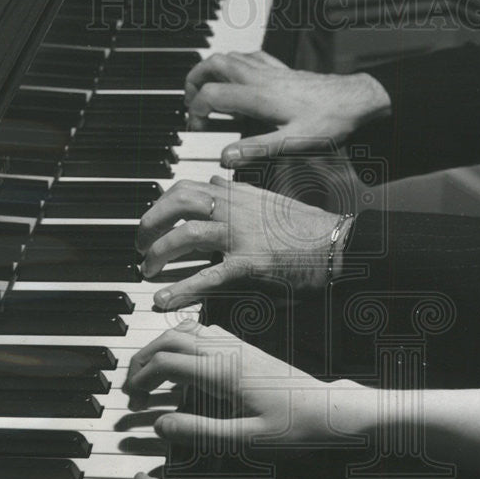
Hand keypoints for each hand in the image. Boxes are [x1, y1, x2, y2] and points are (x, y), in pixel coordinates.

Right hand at [124, 317, 366, 447]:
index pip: (167, 363)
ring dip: (160, 347)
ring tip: (148, 372)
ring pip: (185, 331)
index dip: (142, 378)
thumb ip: (200, 432)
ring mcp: (237, 345)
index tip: (131, 398)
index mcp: (223, 372)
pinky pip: (204, 332)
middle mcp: (227, 351)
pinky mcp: (245, 347)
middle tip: (130, 384)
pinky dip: (181, 340)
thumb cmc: (292, 428)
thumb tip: (160, 425)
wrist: (328, 411)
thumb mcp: (245, 440)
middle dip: (143, 358)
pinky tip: (179, 359)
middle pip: (170, 339)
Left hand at [138, 174, 352, 308]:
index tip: (153, 218)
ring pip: (186, 236)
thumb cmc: (310, 227)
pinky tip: (164, 300)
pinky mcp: (250, 265)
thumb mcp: (271, 199)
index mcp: (239, 194)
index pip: (188, 187)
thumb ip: (240, 190)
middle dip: (150, 222)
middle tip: (139, 244)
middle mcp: (236, 210)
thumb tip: (216, 178)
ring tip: (147, 271)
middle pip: (178, 203)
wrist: (340, 245)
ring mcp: (241, 236)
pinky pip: (208, 277)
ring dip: (159, 254)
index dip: (162, 202)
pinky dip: (181, 289)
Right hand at [184, 50, 390, 164]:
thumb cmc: (329, 120)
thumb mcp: (292, 142)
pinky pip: (251, 56)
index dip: (196, 111)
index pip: (210, 95)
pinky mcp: (282, 70)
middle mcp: (260, 77)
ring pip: (230, 57)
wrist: (355, 100)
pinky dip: (235, 63)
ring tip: (205, 89)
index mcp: (258, 96)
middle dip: (193, 80)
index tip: (197, 128)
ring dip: (211, 69)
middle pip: (213, 65)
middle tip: (190, 102)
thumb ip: (256, 149)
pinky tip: (237, 75)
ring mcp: (271, 70)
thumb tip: (225, 157)